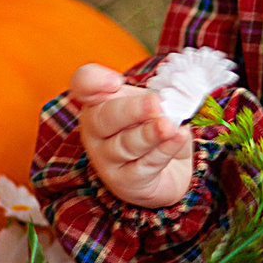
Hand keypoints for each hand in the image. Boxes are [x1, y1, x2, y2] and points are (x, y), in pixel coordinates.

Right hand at [72, 62, 193, 207]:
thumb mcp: (152, 105)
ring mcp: (106, 159)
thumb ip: (155, 98)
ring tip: (169, 126)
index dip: (94, 81)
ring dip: (150, 133)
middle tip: (156, 104)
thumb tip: (167, 100)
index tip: (115, 82)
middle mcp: (95, 130)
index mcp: (98, 102)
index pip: (83, 84)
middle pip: (104, 117)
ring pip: (125, 144)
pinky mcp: (125, 181)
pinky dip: (164, 150)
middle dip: (131, 110)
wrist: (168, 168)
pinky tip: (178, 138)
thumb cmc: (152, 129)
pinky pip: (145, 165)